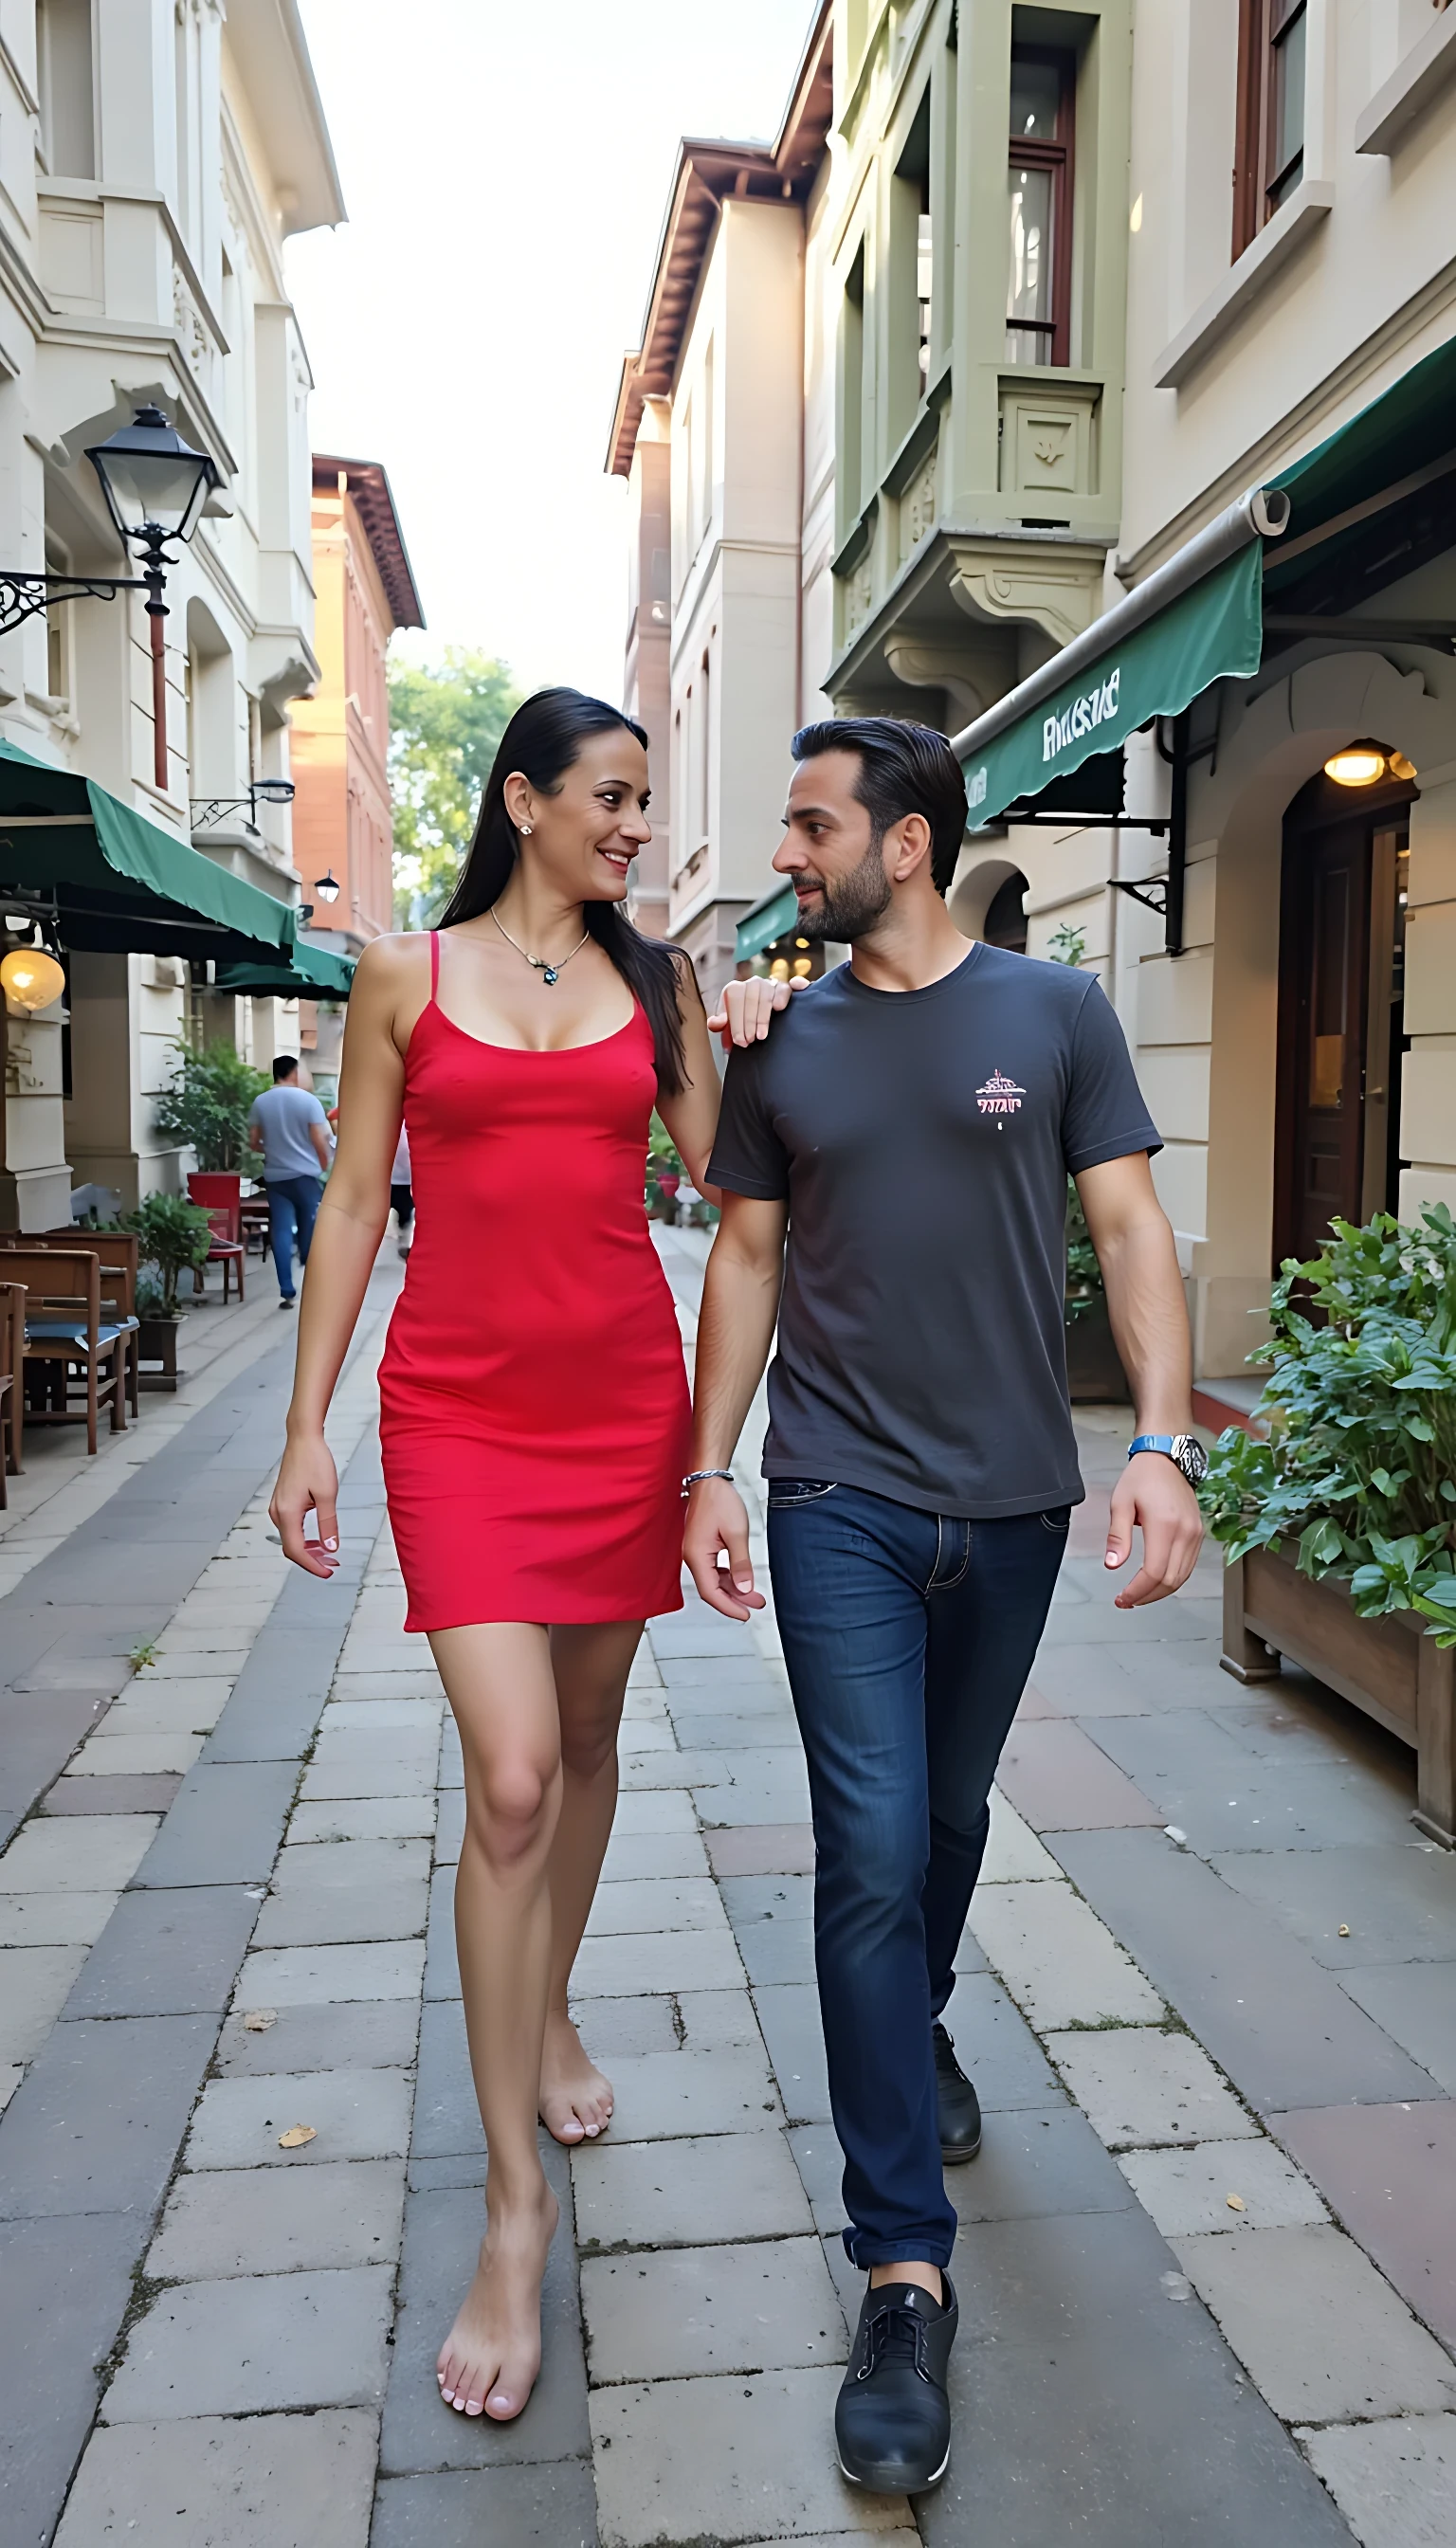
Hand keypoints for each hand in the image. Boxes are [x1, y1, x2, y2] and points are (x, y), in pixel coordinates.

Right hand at [270, 1430, 340, 1578]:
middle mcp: (277, 1512)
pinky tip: (319, 1538)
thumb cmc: (315, 1461)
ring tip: (329, 1554)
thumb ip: (328, 1523)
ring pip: (291, 1538)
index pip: (297, 1550)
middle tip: (332, 1565)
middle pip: (291, 1547)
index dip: (312, 1565)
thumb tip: (330, 1547)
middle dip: (311, 1559)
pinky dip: (304, 1537)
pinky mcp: (282, 1502)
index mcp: (287, 1513)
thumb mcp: (327, 1494)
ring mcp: (278, 1507)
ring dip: (309, 1549)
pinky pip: (291, 1527)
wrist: (303, 1438)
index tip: (328, 1572)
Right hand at [683, 1476, 764, 1619]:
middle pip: (712, 1589)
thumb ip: (741, 1564)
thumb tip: (745, 1588)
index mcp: (696, 1556)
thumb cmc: (719, 1501)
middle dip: (735, 1599)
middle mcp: (692, 1557)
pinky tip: (741, 1578)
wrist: (709, 1479)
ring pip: (714, 1579)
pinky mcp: (702, 1547)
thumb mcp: (736, 1534)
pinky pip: (714, 1568)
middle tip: (757, 1605)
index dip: (728, 1607)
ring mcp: (696, 1552)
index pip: (710, 1593)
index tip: (745, 1615)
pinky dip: (729, 1576)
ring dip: (734, 1588)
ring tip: (755, 1594)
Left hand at [706, 974, 798, 1050]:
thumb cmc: (742, 1019)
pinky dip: (781, 998)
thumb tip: (715, 1023)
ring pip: (765, 996)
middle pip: (750, 999)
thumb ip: (719, 1023)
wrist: (763, 1011)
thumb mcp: (728, 1022)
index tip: (738, 1040)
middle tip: (750, 1041)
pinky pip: (783, 990)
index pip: (734, 999)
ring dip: (763, 1018)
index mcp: (734, 988)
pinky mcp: (783, 988)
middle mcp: (751, 983)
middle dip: (749, 1023)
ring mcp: (768, 984)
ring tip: (761, 1036)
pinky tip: (778, 1009)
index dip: (736, 1021)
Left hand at [1104, 1452, 1202, 1606]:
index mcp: (1165, 1525)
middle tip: (1127, 1600)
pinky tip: (1155, 1581)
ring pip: (1182, 1577)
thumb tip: (1113, 1564)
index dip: (1138, 1591)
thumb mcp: (1121, 1503)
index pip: (1155, 1572)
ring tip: (1139, 1595)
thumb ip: (1117, 1536)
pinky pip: (1188, 1566)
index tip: (1122, 1598)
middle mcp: (1185, 1532)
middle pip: (1171, 1581)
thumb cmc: (1142, 1477)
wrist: (1166, 1458)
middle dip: (1148, 1596)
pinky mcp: (1198, 1534)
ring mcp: (1196, 1534)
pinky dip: (1173, 1580)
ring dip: (1161, 1592)